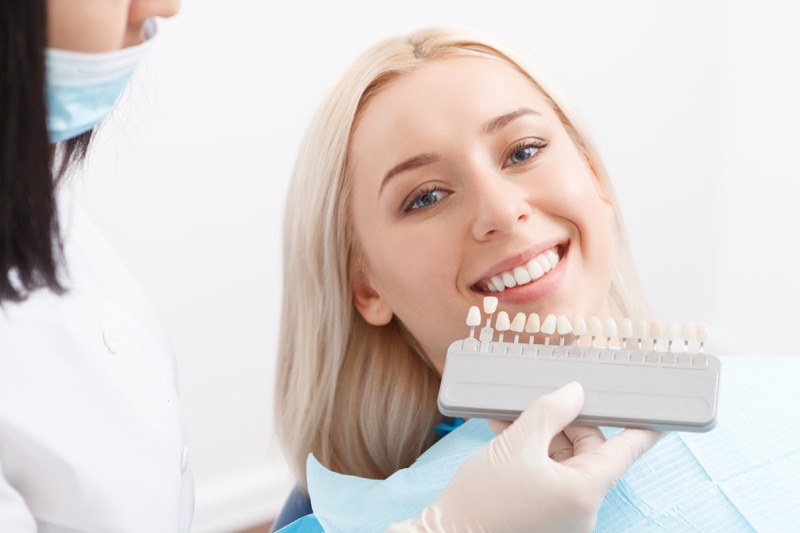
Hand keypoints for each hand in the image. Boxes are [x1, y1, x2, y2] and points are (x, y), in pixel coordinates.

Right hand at [387, 382, 662, 532]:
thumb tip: (574, 393)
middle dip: (564, 422)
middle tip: (539, 402)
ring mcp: (562, 515)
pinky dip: (531, 454)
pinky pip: (548, 476)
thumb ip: (549, 411)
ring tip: (511, 417)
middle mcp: (580, 508)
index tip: (660, 410)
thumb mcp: (516, 444)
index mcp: (584, 491)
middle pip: (588, 451)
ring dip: (541, 436)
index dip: (642, 425)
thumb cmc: (481, 500)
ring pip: (564, 461)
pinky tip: (507, 433)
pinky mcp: (544, 518)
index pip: (627, 450)